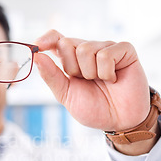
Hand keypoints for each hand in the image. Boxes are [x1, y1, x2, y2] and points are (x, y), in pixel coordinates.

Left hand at [34, 30, 149, 132]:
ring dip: (90, 72)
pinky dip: (106, 72)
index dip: (47, 39)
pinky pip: (106, 54)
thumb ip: (51, 76)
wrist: (119, 121)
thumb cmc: (94, 108)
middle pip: (67, 43)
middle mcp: (88, 49)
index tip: (37, 46)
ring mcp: (106, 48)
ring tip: (102, 81)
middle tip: (85, 81)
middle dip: (71, 68)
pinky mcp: (124, 50)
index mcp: (71, 59)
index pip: (56, 39)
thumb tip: (36, 56)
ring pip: (85, 49)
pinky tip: (114, 79)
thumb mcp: (66, 95)